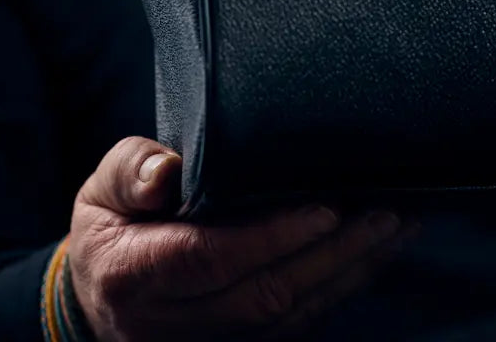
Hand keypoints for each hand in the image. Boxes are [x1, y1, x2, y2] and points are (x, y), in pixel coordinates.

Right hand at [68, 137, 411, 339]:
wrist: (97, 296)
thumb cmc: (113, 222)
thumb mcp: (103, 186)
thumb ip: (132, 170)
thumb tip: (166, 171)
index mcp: (134, 276)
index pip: (211, 260)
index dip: (272, 237)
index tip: (325, 208)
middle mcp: (170, 324)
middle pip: (263, 296)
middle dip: (331, 255)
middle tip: (386, 213)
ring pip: (286, 318)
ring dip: (348, 274)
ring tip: (398, 228)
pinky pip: (294, 328)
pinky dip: (338, 292)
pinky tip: (375, 257)